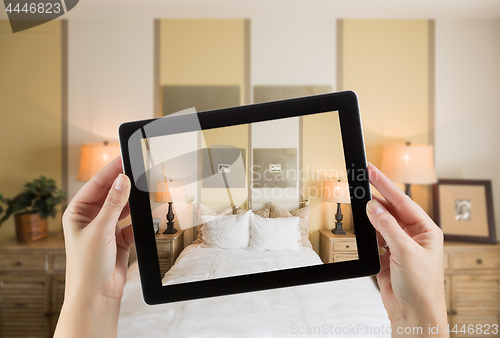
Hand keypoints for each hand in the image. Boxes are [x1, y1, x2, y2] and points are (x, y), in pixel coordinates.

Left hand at [54, 157, 133, 337]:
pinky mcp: (120, 237)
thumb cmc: (87, 266)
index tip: (124, 157)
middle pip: (111, 193)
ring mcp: (106, 227)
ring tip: (147, 189)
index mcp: (77, 212)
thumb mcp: (100, 230)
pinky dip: (141, 219)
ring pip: (124, 207)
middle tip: (139, 169)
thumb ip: (114, 204)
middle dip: (125, 184)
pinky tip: (149, 213)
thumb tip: (122, 180)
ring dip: (134, 201)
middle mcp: (91, 218)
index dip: (111, 171)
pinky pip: (133, 222)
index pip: (96, 184)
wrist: (97, 294)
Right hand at [366, 163, 447, 336]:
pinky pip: (374, 237)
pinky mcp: (386, 256)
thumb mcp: (406, 251)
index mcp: (427, 231)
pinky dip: (367, 230)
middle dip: (376, 196)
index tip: (372, 171)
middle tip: (361, 180)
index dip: (386, 185)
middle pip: (391, 209)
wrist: (412, 314)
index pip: (403, 201)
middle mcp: (414, 236)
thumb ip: (387, 226)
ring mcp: (399, 246)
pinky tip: (362, 223)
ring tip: (358, 201)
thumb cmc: (422, 287)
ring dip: (370, 214)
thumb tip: (373, 207)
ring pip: (381, 222)